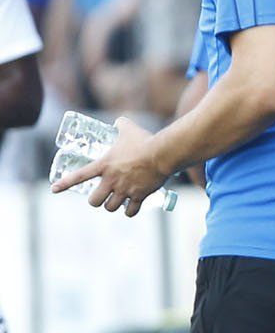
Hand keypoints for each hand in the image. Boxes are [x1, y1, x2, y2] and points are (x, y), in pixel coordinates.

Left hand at [51, 116, 165, 217]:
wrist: (162, 154)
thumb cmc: (145, 141)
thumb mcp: (128, 129)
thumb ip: (121, 124)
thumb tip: (119, 121)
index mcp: (104, 166)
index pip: (79, 176)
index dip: (64, 184)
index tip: (54, 189)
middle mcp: (111, 180)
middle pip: (94, 201)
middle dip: (97, 200)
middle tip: (103, 196)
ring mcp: (125, 189)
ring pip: (111, 207)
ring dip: (112, 206)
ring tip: (117, 202)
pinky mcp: (139, 195)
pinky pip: (131, 211)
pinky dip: (130, 212)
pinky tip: (130, 209)